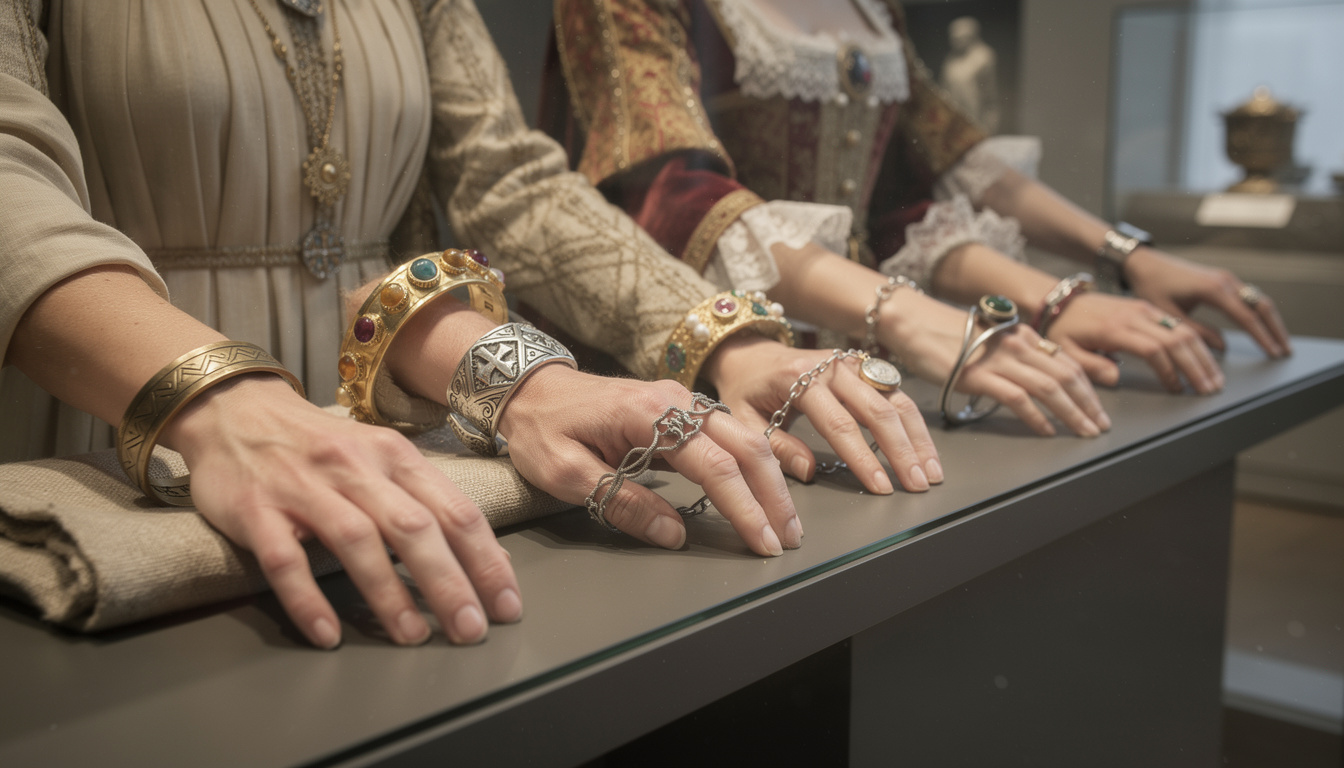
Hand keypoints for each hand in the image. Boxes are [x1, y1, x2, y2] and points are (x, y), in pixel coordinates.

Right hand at [164, 375, 519, 648]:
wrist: (233, 409)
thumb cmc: (320, 446)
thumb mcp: (383, 460)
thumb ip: (430, 504)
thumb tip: (491, 557)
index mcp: (396, 456)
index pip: (455, 511)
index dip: (486, 560)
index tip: (507, 604)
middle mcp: (356, 468)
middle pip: (414, 528)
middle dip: (448, 582)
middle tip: (470, 630)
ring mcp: (304, 487)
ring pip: (357, 541)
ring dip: (389, 594)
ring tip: (413, 636)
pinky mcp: (256, 509)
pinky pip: (285, 561)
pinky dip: (308, 599)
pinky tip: (329, 635)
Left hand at [498, 365, 800, 556]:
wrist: (528, 385)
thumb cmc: (542, 427)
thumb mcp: (566, 473)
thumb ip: (622, 502)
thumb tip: (673, 534)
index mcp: (650, 415)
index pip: (714, 465)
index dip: (743, 507)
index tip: (761, 541)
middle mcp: (676, 400)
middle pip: (745, 446)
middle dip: (772, 495)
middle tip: (787, 539)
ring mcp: (681, 401)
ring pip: (744, 438)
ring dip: (768, 480)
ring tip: (782, 522)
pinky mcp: (680, 410)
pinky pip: (728, 435)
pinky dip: (751, 465)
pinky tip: (759, 491)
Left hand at [705, 336, 941, 493]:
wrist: (750, 351)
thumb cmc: (746, 388)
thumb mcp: (745, 419)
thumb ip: (775, 446)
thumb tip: (809, 471)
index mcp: (800, 378)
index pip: (840, 425)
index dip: (863, 459)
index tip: (880, 487)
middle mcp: (832, 367)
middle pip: (877, 411)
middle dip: (901, 452)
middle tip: (916, 485)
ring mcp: (851, 363)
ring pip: (895, 400)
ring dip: (916, 438)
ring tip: (930, 473)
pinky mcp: (863, 366)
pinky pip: (895, 393)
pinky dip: (912, 422)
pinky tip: (924, 448)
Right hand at [879, 289, 1109, 436]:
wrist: (913, 322)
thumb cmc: (944, 334)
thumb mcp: (990, 340)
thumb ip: (1013, 355)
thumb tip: (1030, 376)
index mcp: (1023, 335)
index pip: (1067, 362)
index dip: (1087, 388)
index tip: (1096, 408)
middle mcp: (1017, 344)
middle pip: (1065, 376)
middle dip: (1088, 404)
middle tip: (1099, 427)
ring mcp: (999, 359)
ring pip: (1049, 388)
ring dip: (1071, 413)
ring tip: (1082, 432)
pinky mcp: (978, 375)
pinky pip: (1017, 398)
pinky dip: (1036, 417)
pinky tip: (1046, 431)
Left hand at [1047, 292, 1224, 393]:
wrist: (1063, 301)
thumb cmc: (1063, 328)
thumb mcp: (1066, 350)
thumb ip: (1090, 366)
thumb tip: (1116, 379)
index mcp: (1114, 328)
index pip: (1152, 349)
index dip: (1169, 371)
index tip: (1177, 389)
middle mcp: (1134, 315)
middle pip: (1176, 340)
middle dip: (1196, 366)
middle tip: (1210, 389)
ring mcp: (1144, 309)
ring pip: (1183, 330)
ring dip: (1202, 355)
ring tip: (1214, 378)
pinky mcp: (1148, 307)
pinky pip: (1178, 323)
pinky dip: (1196, 342)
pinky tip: (1205, 358)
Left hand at [1125, 248, 1290, 357]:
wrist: (1144, 263)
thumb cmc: (1151, 286)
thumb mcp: (1169, 314)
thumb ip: (1196, 332)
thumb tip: (1221, 347)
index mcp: (1213, 289)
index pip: (1246, 317)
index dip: (1262, 337)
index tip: (1273, 353)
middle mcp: (1224, 280)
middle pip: (1261, 306)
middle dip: (1275, 329)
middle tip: (1285, 351)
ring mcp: (1225, 278)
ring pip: (1258, 300)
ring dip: (1270, 321)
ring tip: (1279, 342)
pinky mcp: (1222, 280)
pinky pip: (1248, 296)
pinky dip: (1260, 312)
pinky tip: (1262, 326)